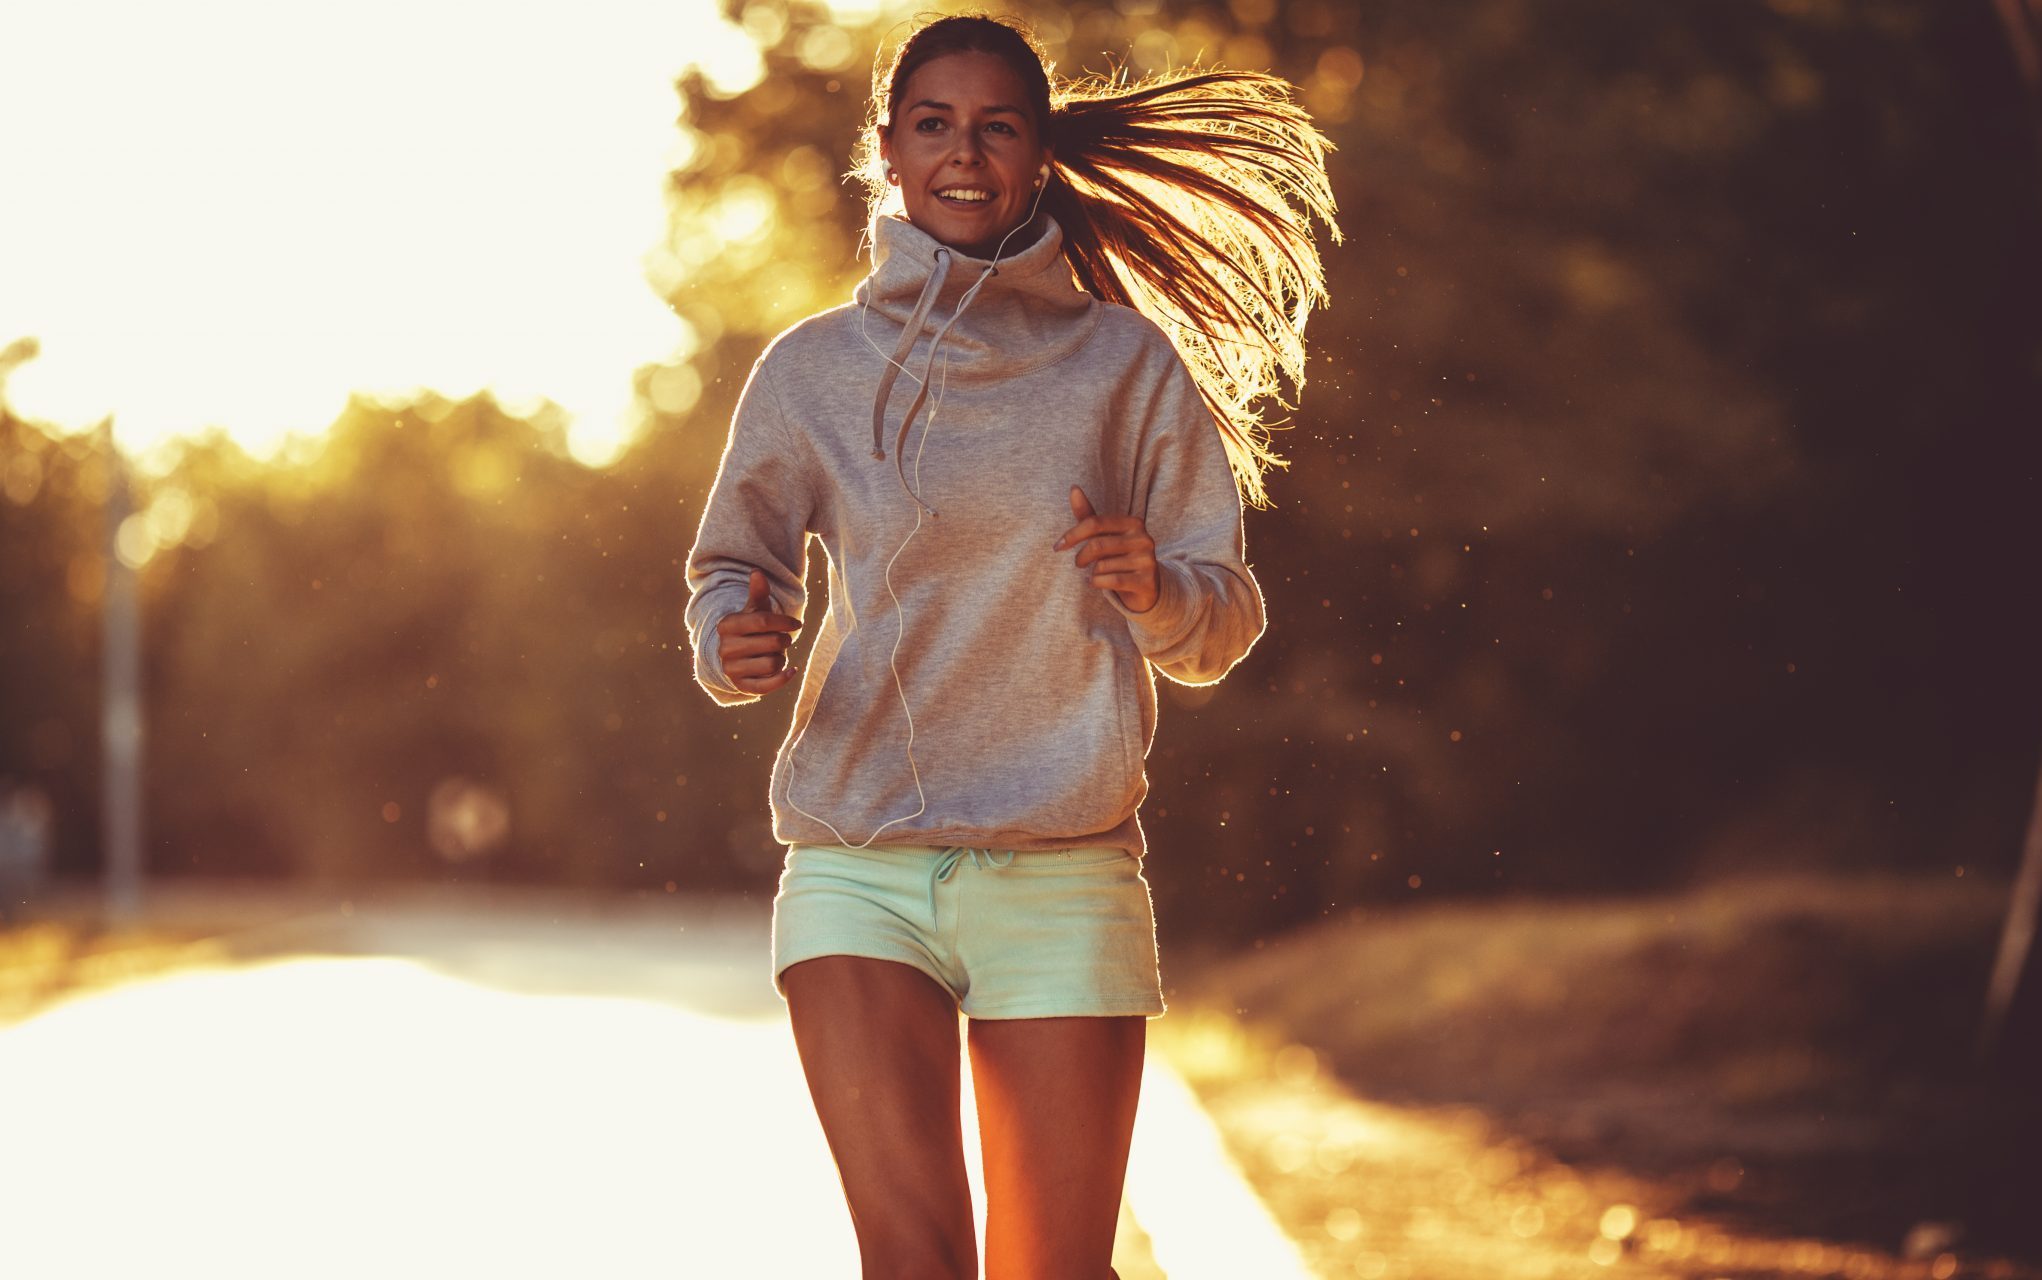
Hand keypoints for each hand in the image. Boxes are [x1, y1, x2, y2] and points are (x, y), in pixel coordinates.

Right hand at [717, 569, 800, 695]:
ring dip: (781, 659)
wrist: (735, 656)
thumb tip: (757, 572)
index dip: (785, 622)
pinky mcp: (741, 687)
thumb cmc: (750, 628)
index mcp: (727, 625)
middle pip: (772, 643)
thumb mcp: (754, 610)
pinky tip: (791, 671)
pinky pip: (767, 686)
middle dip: (784, 641)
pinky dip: (783, 678)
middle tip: (784, 640)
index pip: (764, 621)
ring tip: (776, 655)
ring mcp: (731, 669)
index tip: (797, 625)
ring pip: (772, 664)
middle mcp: (725, 648)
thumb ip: (758, 593)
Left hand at [1054, 485, 1158, 613]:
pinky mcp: (1147, 581)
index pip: (1095, 523)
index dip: (1072, 535)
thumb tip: (1073, 488)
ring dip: (1092, 572)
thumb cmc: (1119, 556)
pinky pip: (1112, 581)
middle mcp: (1143, 538)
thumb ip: (1088, 515)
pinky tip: (1095, 582)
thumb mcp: (1104, 536)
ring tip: (1096, 573)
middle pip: (1097, 545)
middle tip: (1078, 563)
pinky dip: (1097, 582)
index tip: (1058, 546)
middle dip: (1081, 557)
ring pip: (1103, 566)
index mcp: (1133, 523)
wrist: (1147, 585)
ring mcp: (1147, 560)